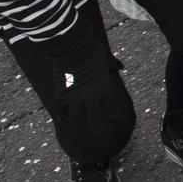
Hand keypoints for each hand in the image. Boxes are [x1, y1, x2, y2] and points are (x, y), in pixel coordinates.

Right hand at [42, 30, 119, 145]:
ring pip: (77, 119)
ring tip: (76, 134)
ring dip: (77, 128)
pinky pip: (62, 112)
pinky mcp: (62, 95)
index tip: (116, 120)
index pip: (113, 105)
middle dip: (98, 128)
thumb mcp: (105, 56)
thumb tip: (121, 65)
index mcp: (104, 87)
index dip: (115, 114)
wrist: (71, 47)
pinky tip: (62, 124)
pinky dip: (62, 118)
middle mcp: (91, 96)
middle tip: (99, 134)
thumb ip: (112, 63)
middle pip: (96, 117)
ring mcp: (75, 97)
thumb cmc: (90, 48)